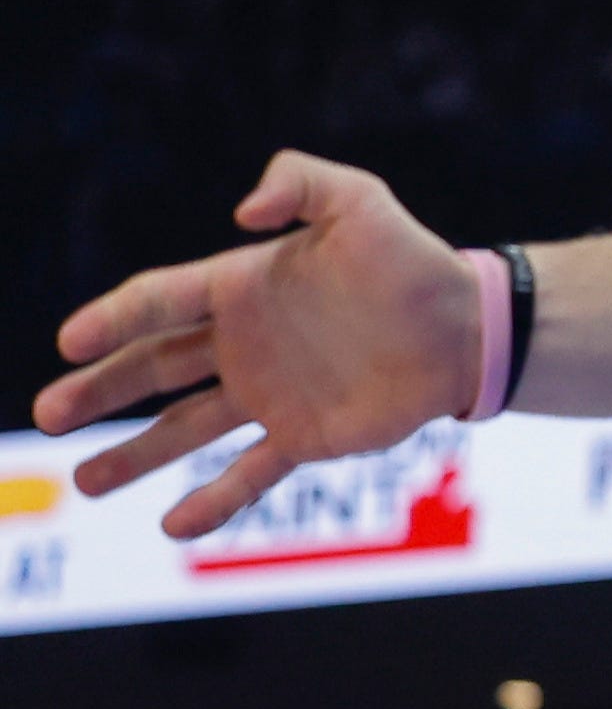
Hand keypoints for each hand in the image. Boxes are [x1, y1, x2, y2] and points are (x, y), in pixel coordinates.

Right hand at [33, 151, 478, 538]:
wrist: (466, 324)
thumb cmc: (410, 259)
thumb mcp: (359, 200)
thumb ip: (300, 182)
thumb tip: (243, 212)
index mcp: (239, 287)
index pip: (158, 302)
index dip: (114, 319)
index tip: (71, 340)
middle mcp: (241, 344)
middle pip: (152, 369)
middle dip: (98, 390)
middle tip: (48, 412)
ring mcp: (269, 394)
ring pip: (185, 428)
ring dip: (135, 455)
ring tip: (86, 483)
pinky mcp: (305, 436)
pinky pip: (250, 473)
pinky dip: (214, 499)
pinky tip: (174, 526)